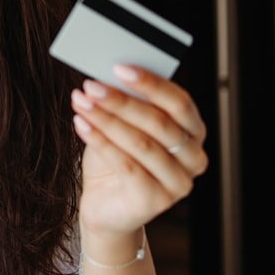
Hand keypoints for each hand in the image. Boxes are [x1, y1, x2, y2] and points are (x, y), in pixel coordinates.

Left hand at [70, 64, 208, 237]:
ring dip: (106, 119)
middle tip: (91, 85)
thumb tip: (105, 76)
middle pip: (160, 122)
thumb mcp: (120, 127)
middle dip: (121, 100)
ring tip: (80, 102)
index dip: (151, 83)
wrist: (105, 207)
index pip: (180, 102)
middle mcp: (194, 158)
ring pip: (142, 143)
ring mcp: (179, 183)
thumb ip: (123, 105)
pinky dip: (101, 142)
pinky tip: (81, 125)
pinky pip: (127, 166)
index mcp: (192, 132)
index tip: (119, 67)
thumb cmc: (115, 161)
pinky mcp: (157, 202)